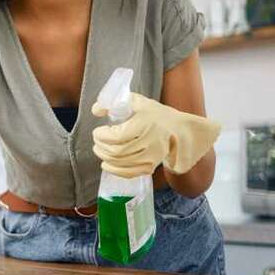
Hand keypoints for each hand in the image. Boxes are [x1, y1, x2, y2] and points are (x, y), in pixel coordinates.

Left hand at [91, 93, 220, 177]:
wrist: (179, 130)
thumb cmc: (155, 114)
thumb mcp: (137, 102)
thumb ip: (115, 102)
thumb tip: (96, 110)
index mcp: (146, 124)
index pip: (118, 136)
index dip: (103, 136)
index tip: (97, 131)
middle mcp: (150, 142)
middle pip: (118, 151)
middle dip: (102, 147)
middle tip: (96, 141)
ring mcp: (152, 157)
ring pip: (122, 163)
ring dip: (105, 158)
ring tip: (99, 150)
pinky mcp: (151, 166)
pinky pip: (129, 173)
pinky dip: (115, 170)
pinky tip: (106, 164)